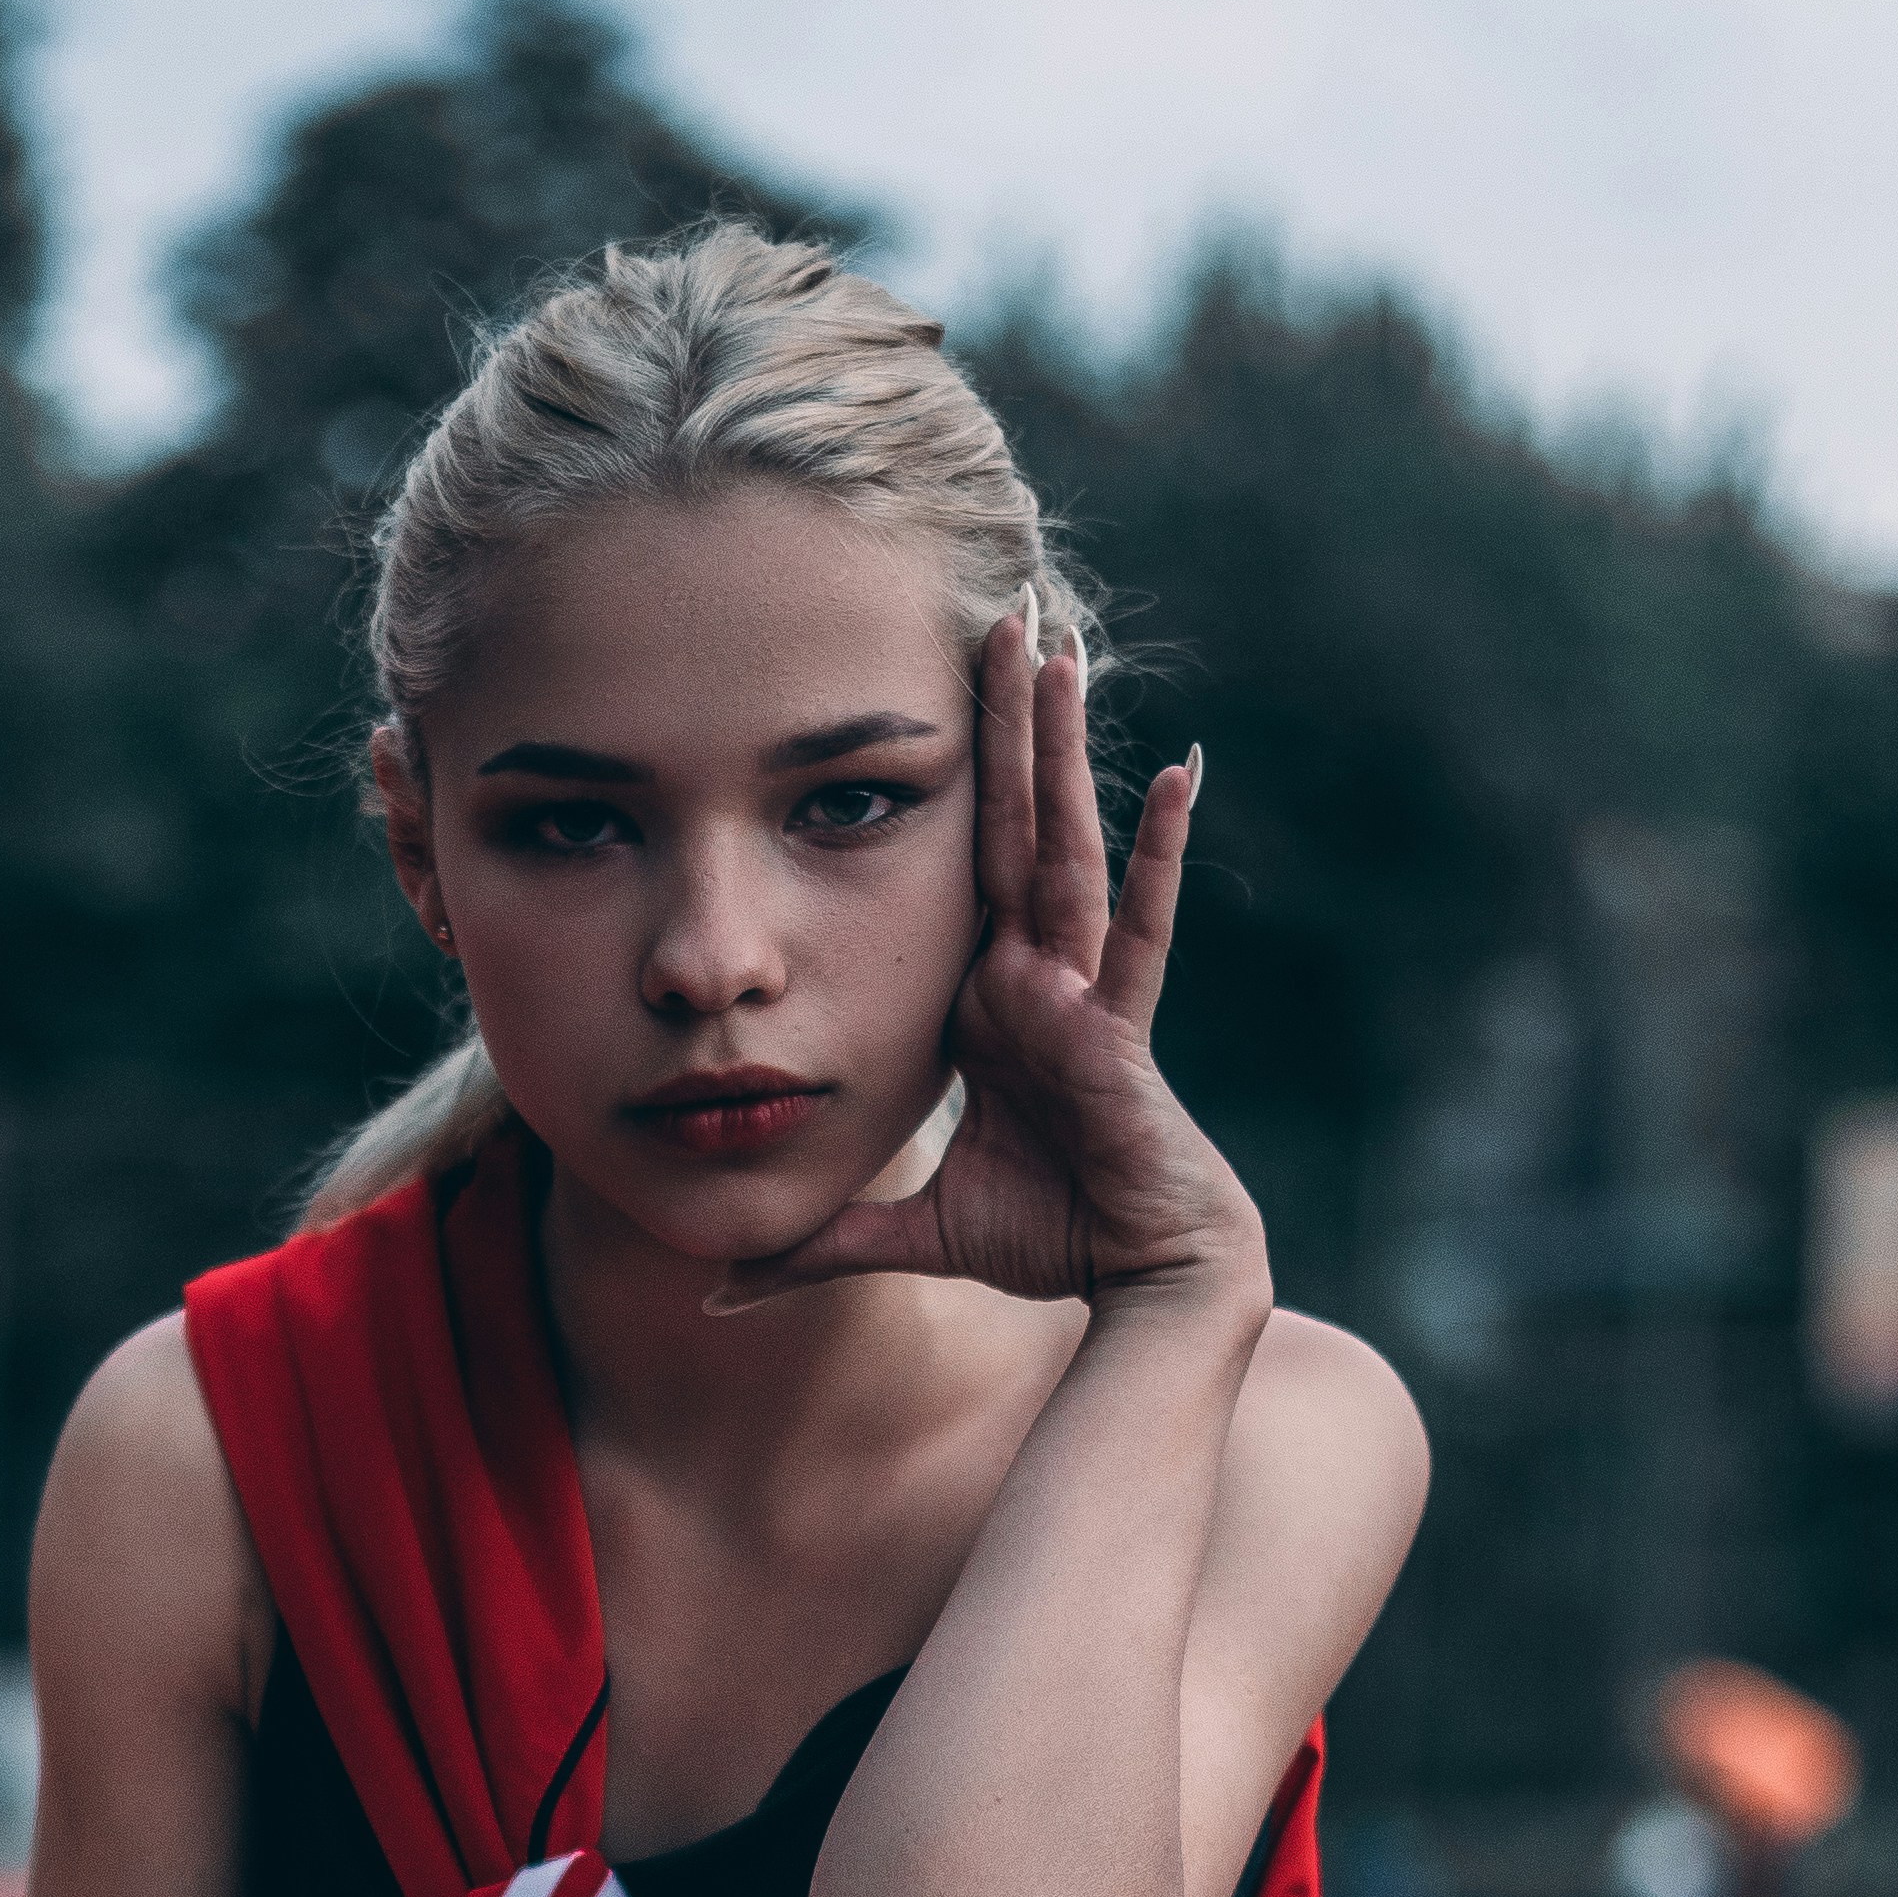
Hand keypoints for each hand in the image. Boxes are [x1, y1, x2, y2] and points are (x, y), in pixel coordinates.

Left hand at [716, 610, 1264, 1311]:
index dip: (942, 782)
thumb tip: (718, 1289)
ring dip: (1061, 749)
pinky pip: (1141, 926)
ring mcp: (1080, 989)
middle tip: (999, 607)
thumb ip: (818, 1246)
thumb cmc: (1043, 1239)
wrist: (1134, 1282)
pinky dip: (1161, 852)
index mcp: (980, 1002)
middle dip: (1003, 721)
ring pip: (1063, 845)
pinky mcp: (1118, 1024)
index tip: (922, 692)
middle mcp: (1031, 974)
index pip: (950, 869)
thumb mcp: (903, 1236)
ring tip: (1062, 646)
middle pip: (1007, 823)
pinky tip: (1178, 772)